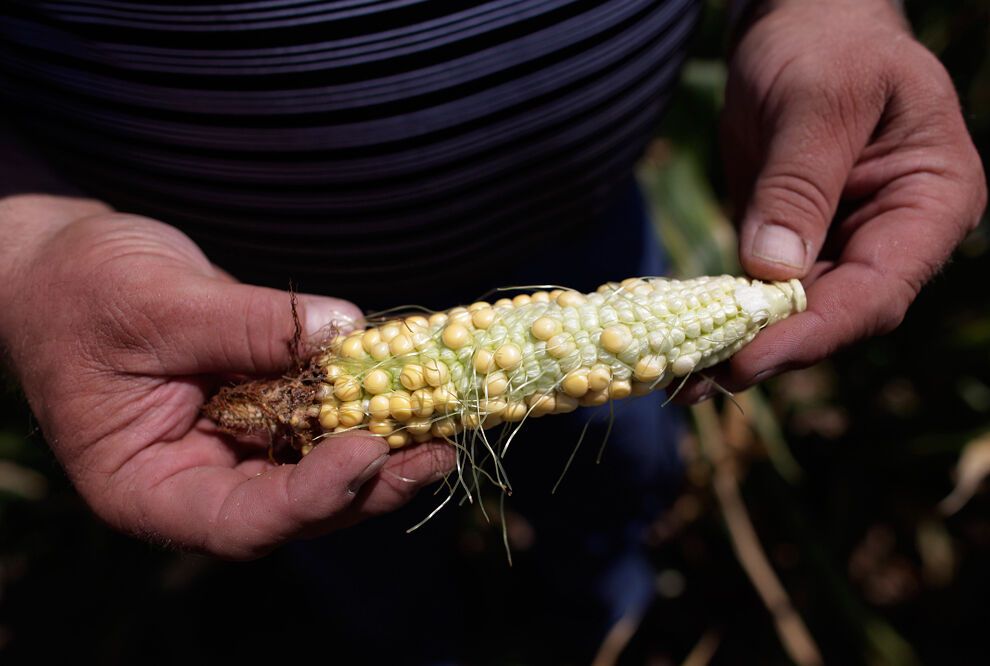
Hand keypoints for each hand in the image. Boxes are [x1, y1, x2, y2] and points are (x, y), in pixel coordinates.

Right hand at [0, 202, 453, 558]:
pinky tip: (412, 391)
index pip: (238, 522)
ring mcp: (234, 449)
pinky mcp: (261, 412)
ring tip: (444, 426)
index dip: (310, 498)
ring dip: (385, 451)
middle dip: (371, 483)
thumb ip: (246, 324)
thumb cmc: (81, 291)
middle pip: (296, 508)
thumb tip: (343, 333)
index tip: (368, 451)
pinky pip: (320, 422)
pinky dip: (364, 408)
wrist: (64, 267)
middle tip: (437, 451)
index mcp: (147, 486)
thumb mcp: (154, 303)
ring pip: (319, 470)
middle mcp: (199, 481)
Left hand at [682, 0, 986, 400]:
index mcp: (932, 201)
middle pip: (838, 316)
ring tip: (679, 379)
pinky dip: (728, 321)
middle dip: (770, 353)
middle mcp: (895, 236)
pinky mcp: (797, 245)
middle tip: (697, 383)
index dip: (813, 332)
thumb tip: (772, 272)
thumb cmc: (826, 42)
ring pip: (798, 316)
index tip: (748, 360)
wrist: (802, 21)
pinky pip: (765, 295)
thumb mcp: (816, 99)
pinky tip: (685, 347)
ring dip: (740, 349)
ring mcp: (845, 245)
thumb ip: (798, 183)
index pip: (879, 288)